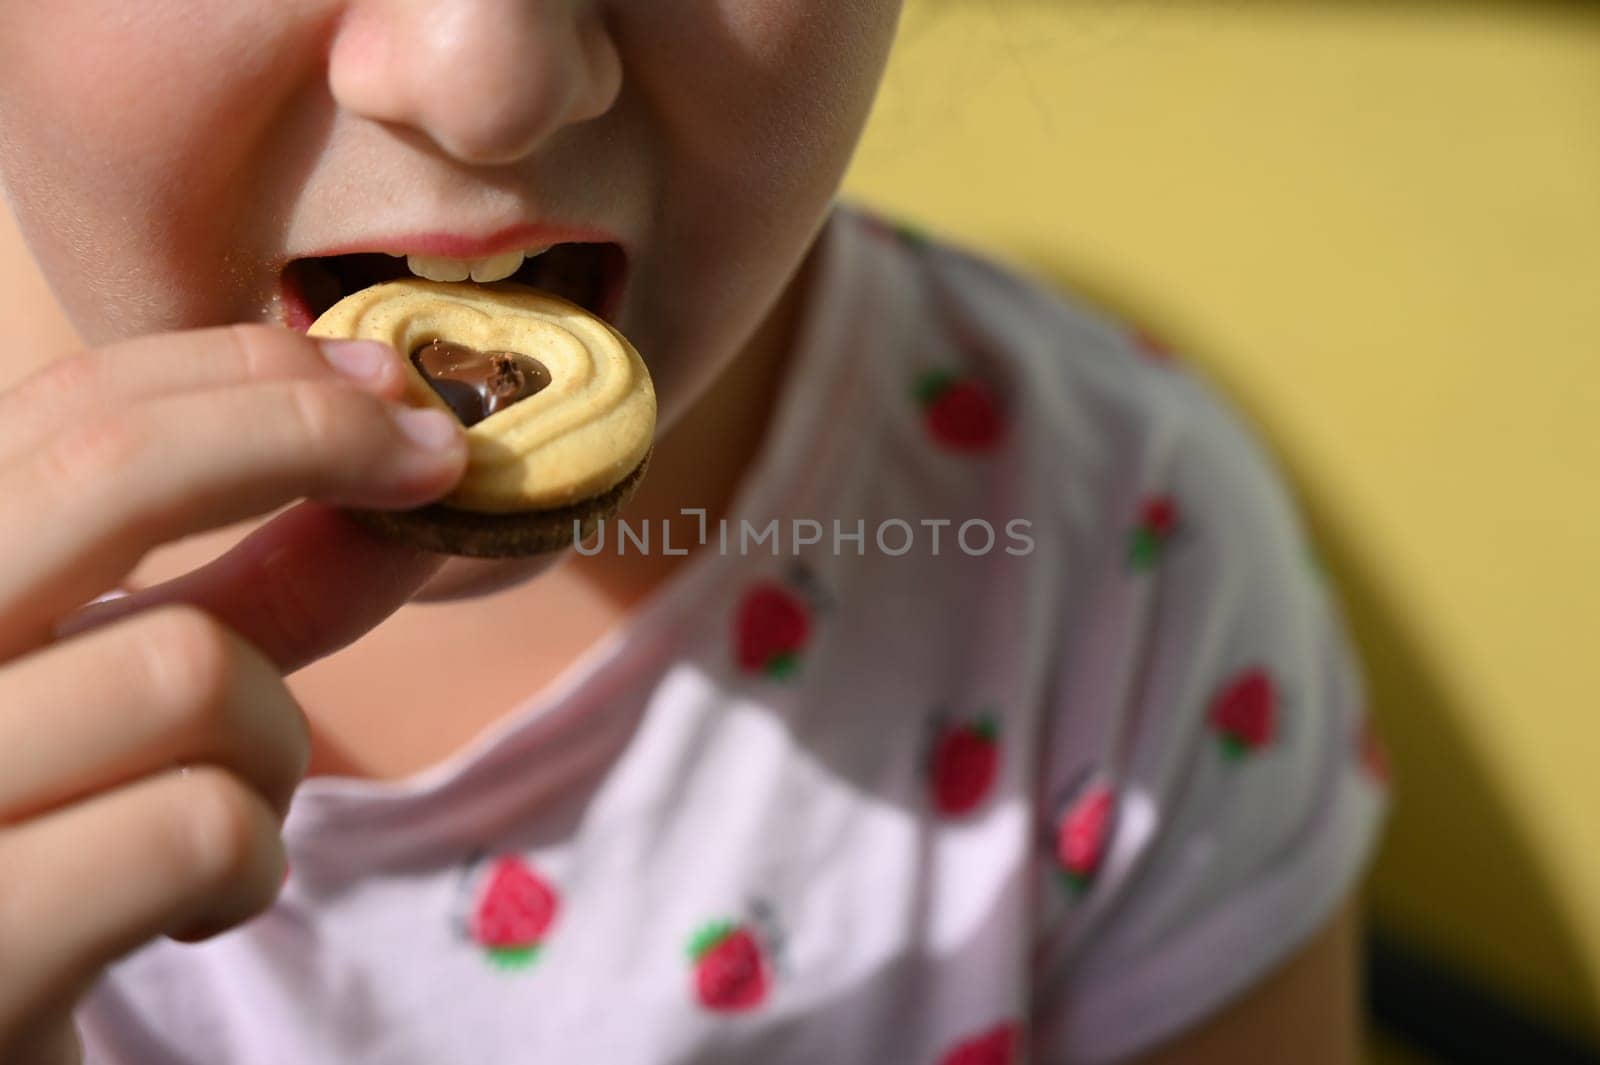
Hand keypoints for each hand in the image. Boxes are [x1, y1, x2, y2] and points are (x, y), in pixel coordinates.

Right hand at [0, 324, 468, 1062]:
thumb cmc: (51, 852)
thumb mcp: (138, 703)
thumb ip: (251, 592)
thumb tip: (403, 470)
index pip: (65, 412)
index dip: (254, 378)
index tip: (392, 388)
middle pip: (112, 466)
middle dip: (310, 435)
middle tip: (438, 458)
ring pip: (194, 668)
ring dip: (275, 744)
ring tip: (230, 813)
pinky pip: (200, 827)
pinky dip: (251, 865)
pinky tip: (199, 909)